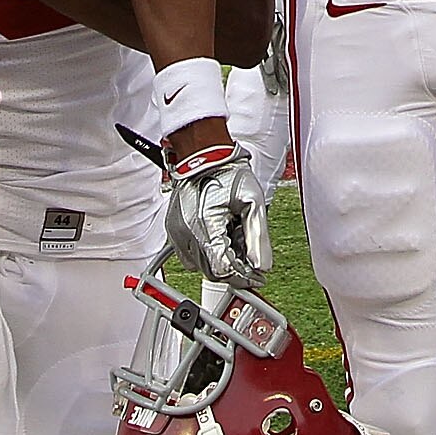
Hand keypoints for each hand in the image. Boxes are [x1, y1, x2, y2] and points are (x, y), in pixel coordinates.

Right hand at [163, 139, 271, 283]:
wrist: (204, 156)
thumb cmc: (227, 173)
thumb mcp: (253, 202)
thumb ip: (258, 237)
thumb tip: (262, 265)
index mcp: (206, 227)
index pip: (224, 270)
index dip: (243, 278)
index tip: (257, 277)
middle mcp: (186, 234)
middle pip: (212, 272)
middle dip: (234, 270)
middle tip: (251, 259)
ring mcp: (177, 233)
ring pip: (201, 265)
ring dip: (221, 261)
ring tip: (235, 239)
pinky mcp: (174, 230)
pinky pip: (190, 255)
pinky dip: (207, 252)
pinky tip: (221, 237)